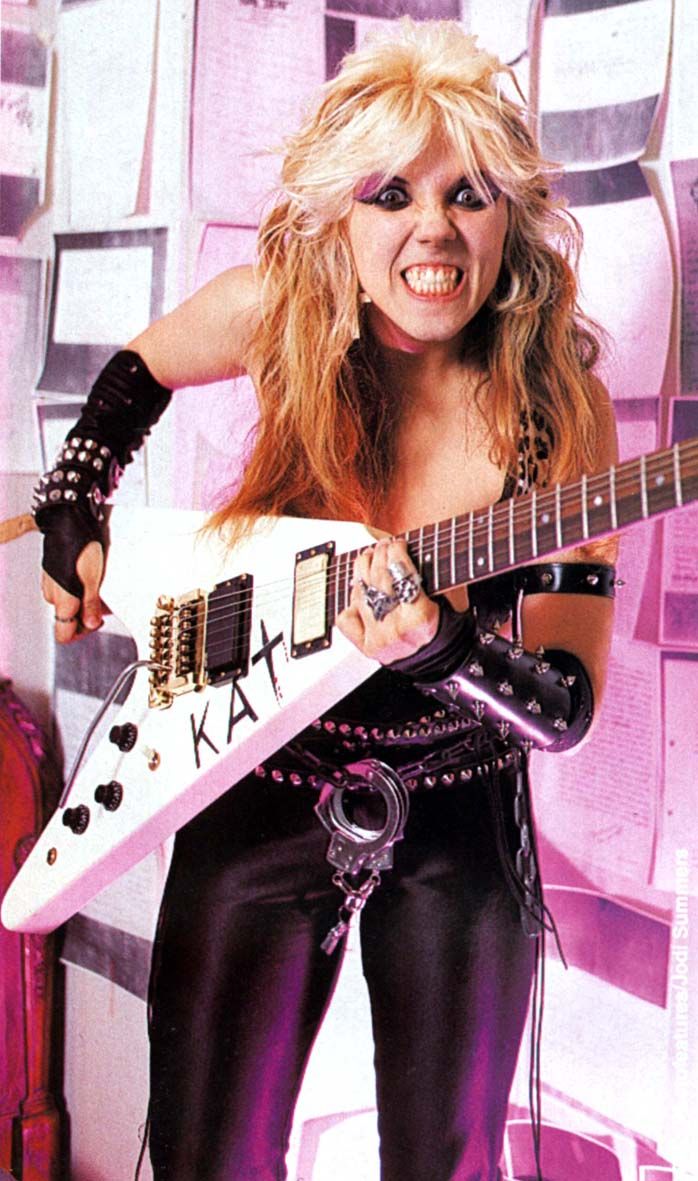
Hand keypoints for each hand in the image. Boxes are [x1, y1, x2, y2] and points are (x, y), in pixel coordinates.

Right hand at [41, 540, 104, 643]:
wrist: (69, 522)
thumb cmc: (81, 547)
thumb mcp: (92, 578)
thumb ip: (91, 604)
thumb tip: (91, 624)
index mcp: (61, 601)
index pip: (64, 634)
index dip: (83, 633)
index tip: (98, 622)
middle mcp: (53, 596)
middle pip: (69, 620)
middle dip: (88, 616)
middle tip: (104, 606)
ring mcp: (53, 585)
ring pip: (70, 605)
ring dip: (85, 603)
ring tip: (102, 592)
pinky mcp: (56, 575)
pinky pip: (67, 590)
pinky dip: (80, 590)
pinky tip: (93, 582)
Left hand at [336, 538, 438, 663]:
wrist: (440, 663)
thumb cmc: (446, 627)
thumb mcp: (450, 600)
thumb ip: (431, 578)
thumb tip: (407, 553)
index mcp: (420, 618)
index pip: (401, 575)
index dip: (396, 553)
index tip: (397, 543)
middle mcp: (395, 629)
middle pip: (379, 581)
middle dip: (379, 556)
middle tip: (383, 545)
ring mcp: (377, 638)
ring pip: (360, 594)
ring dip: (362, 570)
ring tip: (369, 557)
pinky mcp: (365, 646)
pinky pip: (347, 618)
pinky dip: (351, 601)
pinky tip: (361, 589)